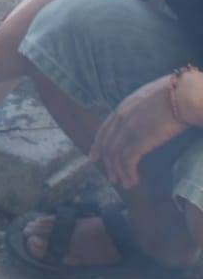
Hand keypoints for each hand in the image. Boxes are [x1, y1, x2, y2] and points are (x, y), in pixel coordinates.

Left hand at [89, 74, 187, 189]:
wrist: (184, 95)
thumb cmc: (177, 94)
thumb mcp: (151, 98)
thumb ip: (141, 109)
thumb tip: (146, 118)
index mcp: (123, 107)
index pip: (105, 129)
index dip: (98, 144)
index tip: (95, 156)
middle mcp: (121, 118)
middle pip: (107, 144)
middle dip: (107, 163)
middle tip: (111, 177)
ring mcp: (128, 129)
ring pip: (115, 155)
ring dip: (118, 172)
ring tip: (124, 184)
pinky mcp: (139, 140)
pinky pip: (127, 161)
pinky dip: (128, 173)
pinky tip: (133, 181)